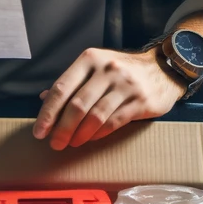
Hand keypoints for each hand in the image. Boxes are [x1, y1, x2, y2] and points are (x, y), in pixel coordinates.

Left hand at [34, 47, 184, 150]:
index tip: (39, 132)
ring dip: (80, 134)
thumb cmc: (122, 71)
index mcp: (90, 59)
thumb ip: (72, 83)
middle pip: (77, 105)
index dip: (48, 112)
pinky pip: (114, 122)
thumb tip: (43, 98)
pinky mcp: (140, 101)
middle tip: (55, 143)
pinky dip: (99, 133)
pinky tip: (90, 139)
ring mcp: (125, 85)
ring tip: (72, 143)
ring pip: (95, 116)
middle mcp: (107, 69)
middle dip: (62, 128)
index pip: (62, 88)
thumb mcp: (95, 68)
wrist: (163, 69)